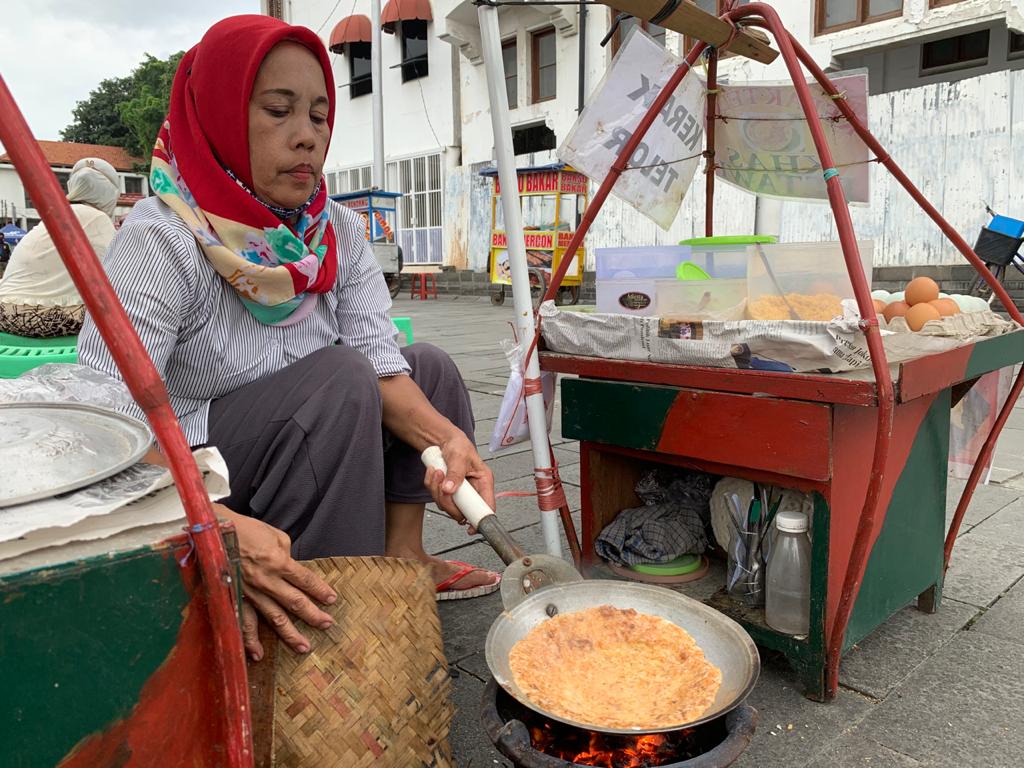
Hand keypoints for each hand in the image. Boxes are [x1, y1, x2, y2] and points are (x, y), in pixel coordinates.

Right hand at [214, 503, 337, 660]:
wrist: (212, 533)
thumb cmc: (244, 530)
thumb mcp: (274, 535)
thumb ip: (286, 554)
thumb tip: (291, 568)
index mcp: (278, 562)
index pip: (306, 580)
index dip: (320, 590)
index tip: (332, 600)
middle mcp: (267, 581)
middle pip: (295, 602)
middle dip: (313, 615)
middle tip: (327, 625)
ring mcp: (250, 593)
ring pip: (274, 618)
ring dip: (290, 634)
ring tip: (304, 647)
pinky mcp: (235, 599)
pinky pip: (245, 623)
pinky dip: (250, 640)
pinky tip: (258, 654)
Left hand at [423, 431, 494, 528]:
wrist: (443, 441)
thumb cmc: (458, 445)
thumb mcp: (459, 457)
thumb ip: (455, 474)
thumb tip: (450, 490)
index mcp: (484, 482)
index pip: (487, 506)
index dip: (480, 519)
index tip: (471, 528)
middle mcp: (473, 490)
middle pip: (463, 511)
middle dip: (448, 501)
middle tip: (442, 486)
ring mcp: (460, 493)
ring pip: (448, 505)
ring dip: (437, 491)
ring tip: (437, 472)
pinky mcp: (448, 491)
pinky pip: (437, 497)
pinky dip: (431, 486)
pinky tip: (433, 472)